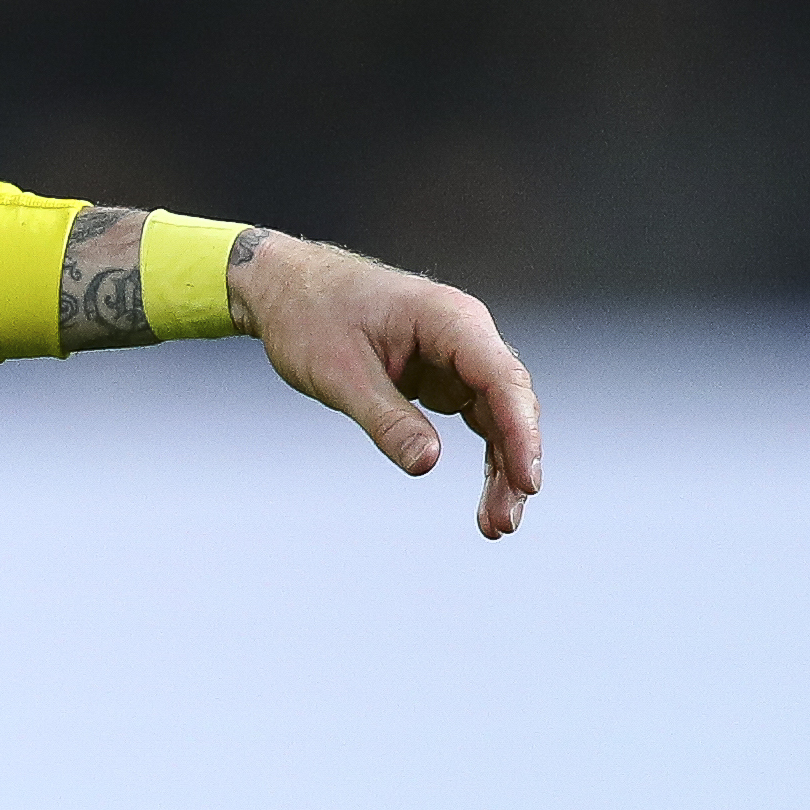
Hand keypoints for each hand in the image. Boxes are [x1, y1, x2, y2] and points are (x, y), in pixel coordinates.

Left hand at [228, 232, 542, 537]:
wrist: (280, 285)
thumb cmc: (306, 314)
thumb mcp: (338, 372)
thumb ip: (385, 418)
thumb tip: (427, 463)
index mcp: (449, 319)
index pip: (502, 380)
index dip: (522, 433)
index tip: (528, 482)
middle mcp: (464, 333)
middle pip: (509, 404)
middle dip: (513, 463)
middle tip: (502, 523)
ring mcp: (456, 355)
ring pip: (498, 417)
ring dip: (502, 468)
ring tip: (495, 524)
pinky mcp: (442, 373)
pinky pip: (476, 417)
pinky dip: (484, 455)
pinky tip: (486, 497)